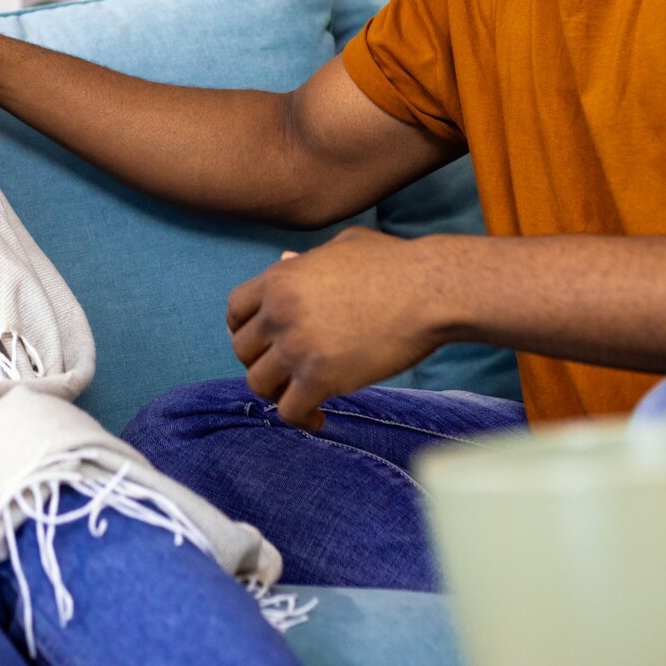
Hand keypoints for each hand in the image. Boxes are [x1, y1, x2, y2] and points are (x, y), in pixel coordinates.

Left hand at [226, 228, 452, 429]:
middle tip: (287, 370)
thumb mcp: (342, 246)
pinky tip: (319, 418)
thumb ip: (306, 259)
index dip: (244, 328)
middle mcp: (279, 312)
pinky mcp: (321, 378)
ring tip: (301, 394)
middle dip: (262, 360)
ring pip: (258, 383)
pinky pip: (289, 410)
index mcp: (279, 279)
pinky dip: (301, 419)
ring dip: (278, 391)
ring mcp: (297, 346)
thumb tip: (285, 260)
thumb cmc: (395, 264)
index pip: (235, 309)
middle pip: (243, 349)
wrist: (431, 290)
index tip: (262, 341)